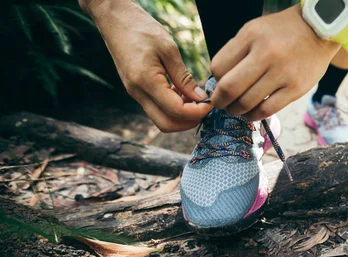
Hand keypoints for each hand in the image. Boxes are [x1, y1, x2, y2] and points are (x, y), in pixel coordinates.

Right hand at [81, 0, 212, 131]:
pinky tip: (182, 93)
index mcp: (146, 81)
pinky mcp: (137, 91)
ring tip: (195, 99)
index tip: (211, 103)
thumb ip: (184, 77)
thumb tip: (200, 98)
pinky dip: (172, 108)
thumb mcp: (169, 49)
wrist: (115, 21)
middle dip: (189, 122)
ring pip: (161, 119)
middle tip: (205, 108)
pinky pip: (156, 108)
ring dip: (181, 116)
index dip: (197, 112)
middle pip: (166, 124)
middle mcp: (138, 93)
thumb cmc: (142, 29)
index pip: (176, 110)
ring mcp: (135, 94)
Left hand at [210, 4, 340, 120]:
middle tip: (220, 104)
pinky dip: (254, 115)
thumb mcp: (254, 30)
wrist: (319, 31)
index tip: (218, 86)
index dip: (215, 81)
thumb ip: (236, 52)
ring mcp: (282, 73)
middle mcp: (266, 53)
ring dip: (236, 110)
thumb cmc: (281, 33)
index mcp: (251, 36)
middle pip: (230, 88)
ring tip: (236, 109)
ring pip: (247, 102)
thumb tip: (216, 81)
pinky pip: (267, 110)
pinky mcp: (296, 89)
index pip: (219, 67)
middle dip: (220, 101)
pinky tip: (252, 112)